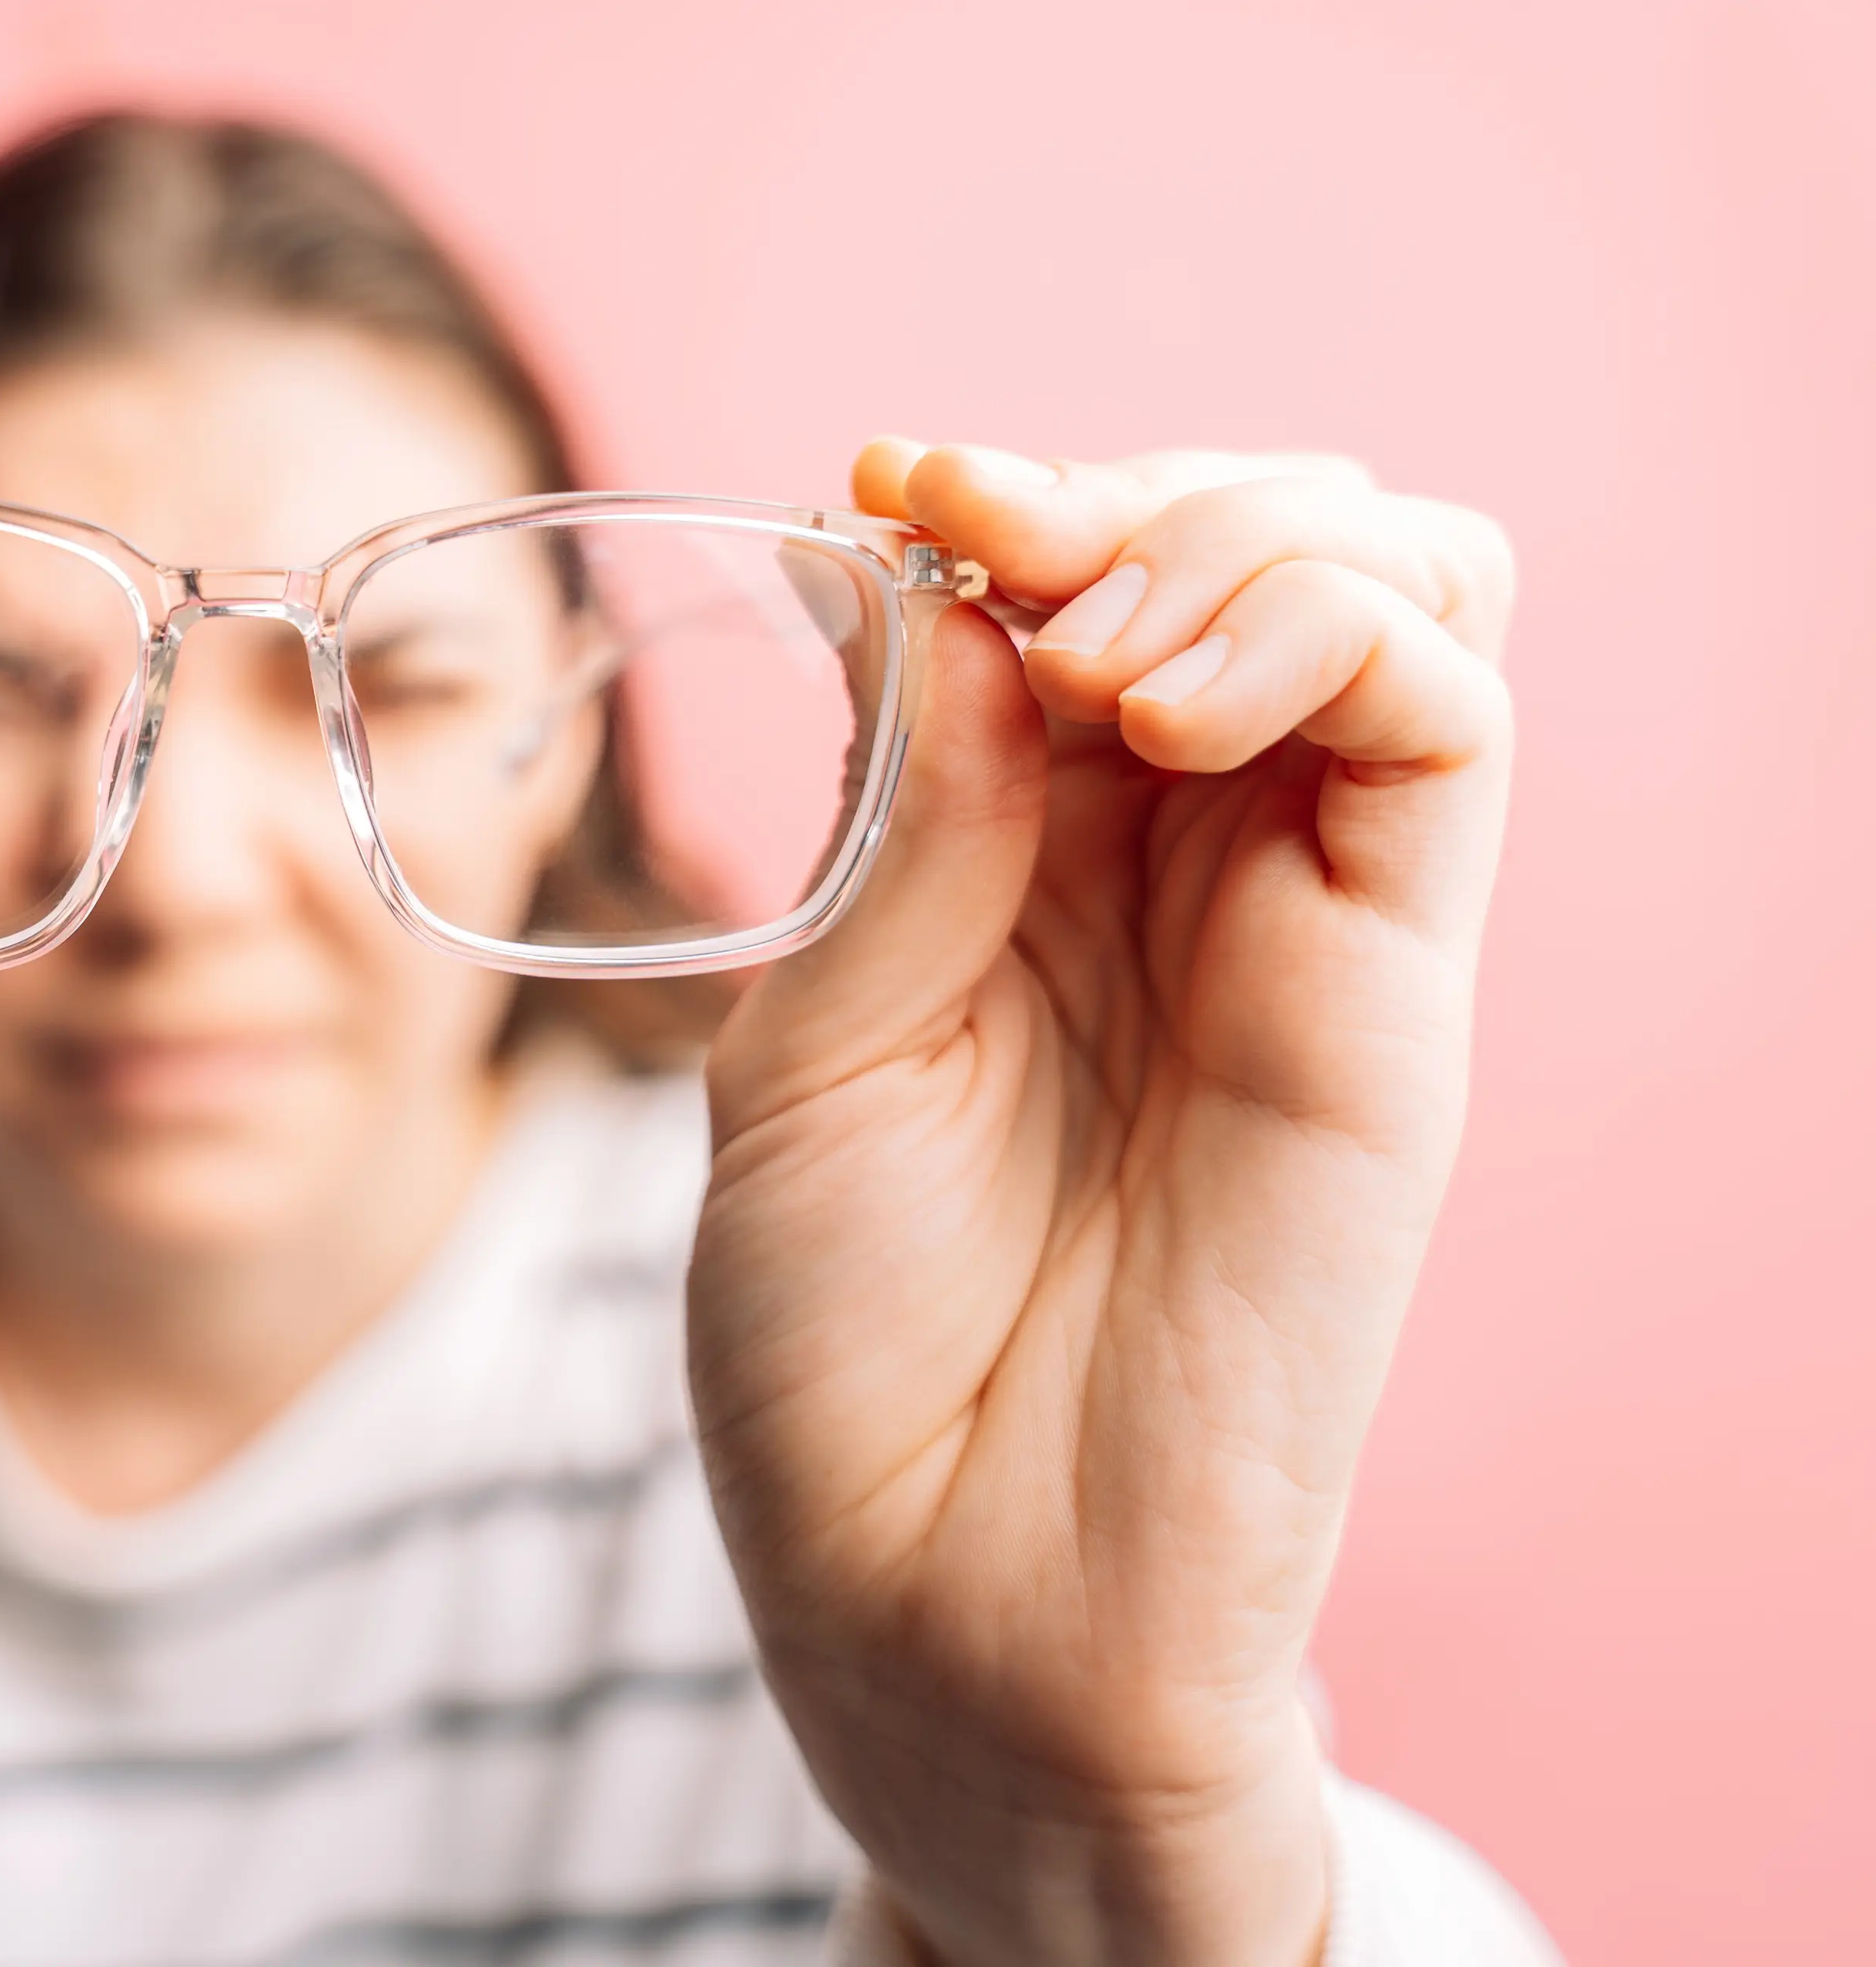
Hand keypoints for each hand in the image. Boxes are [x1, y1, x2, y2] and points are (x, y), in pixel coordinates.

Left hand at [689, 442, 1514, 1964]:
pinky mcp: (1397, 988)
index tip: (899, 481)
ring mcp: (1299, 913)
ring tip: (1090, 658)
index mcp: (1013, 857)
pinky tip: (1161, 709)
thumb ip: (903, 822)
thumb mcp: (808, 1050)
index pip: (1078, 577)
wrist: (942, 1606)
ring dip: (1236, 532)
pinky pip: (1447, 715)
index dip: (1006, 495)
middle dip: (1130, 488)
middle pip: (1256, 533)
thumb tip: (959, 591)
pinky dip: (1323, 627)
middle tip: (1001, 545)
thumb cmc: (843, 1355)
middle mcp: (1173, 860)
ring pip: (1390, 576)